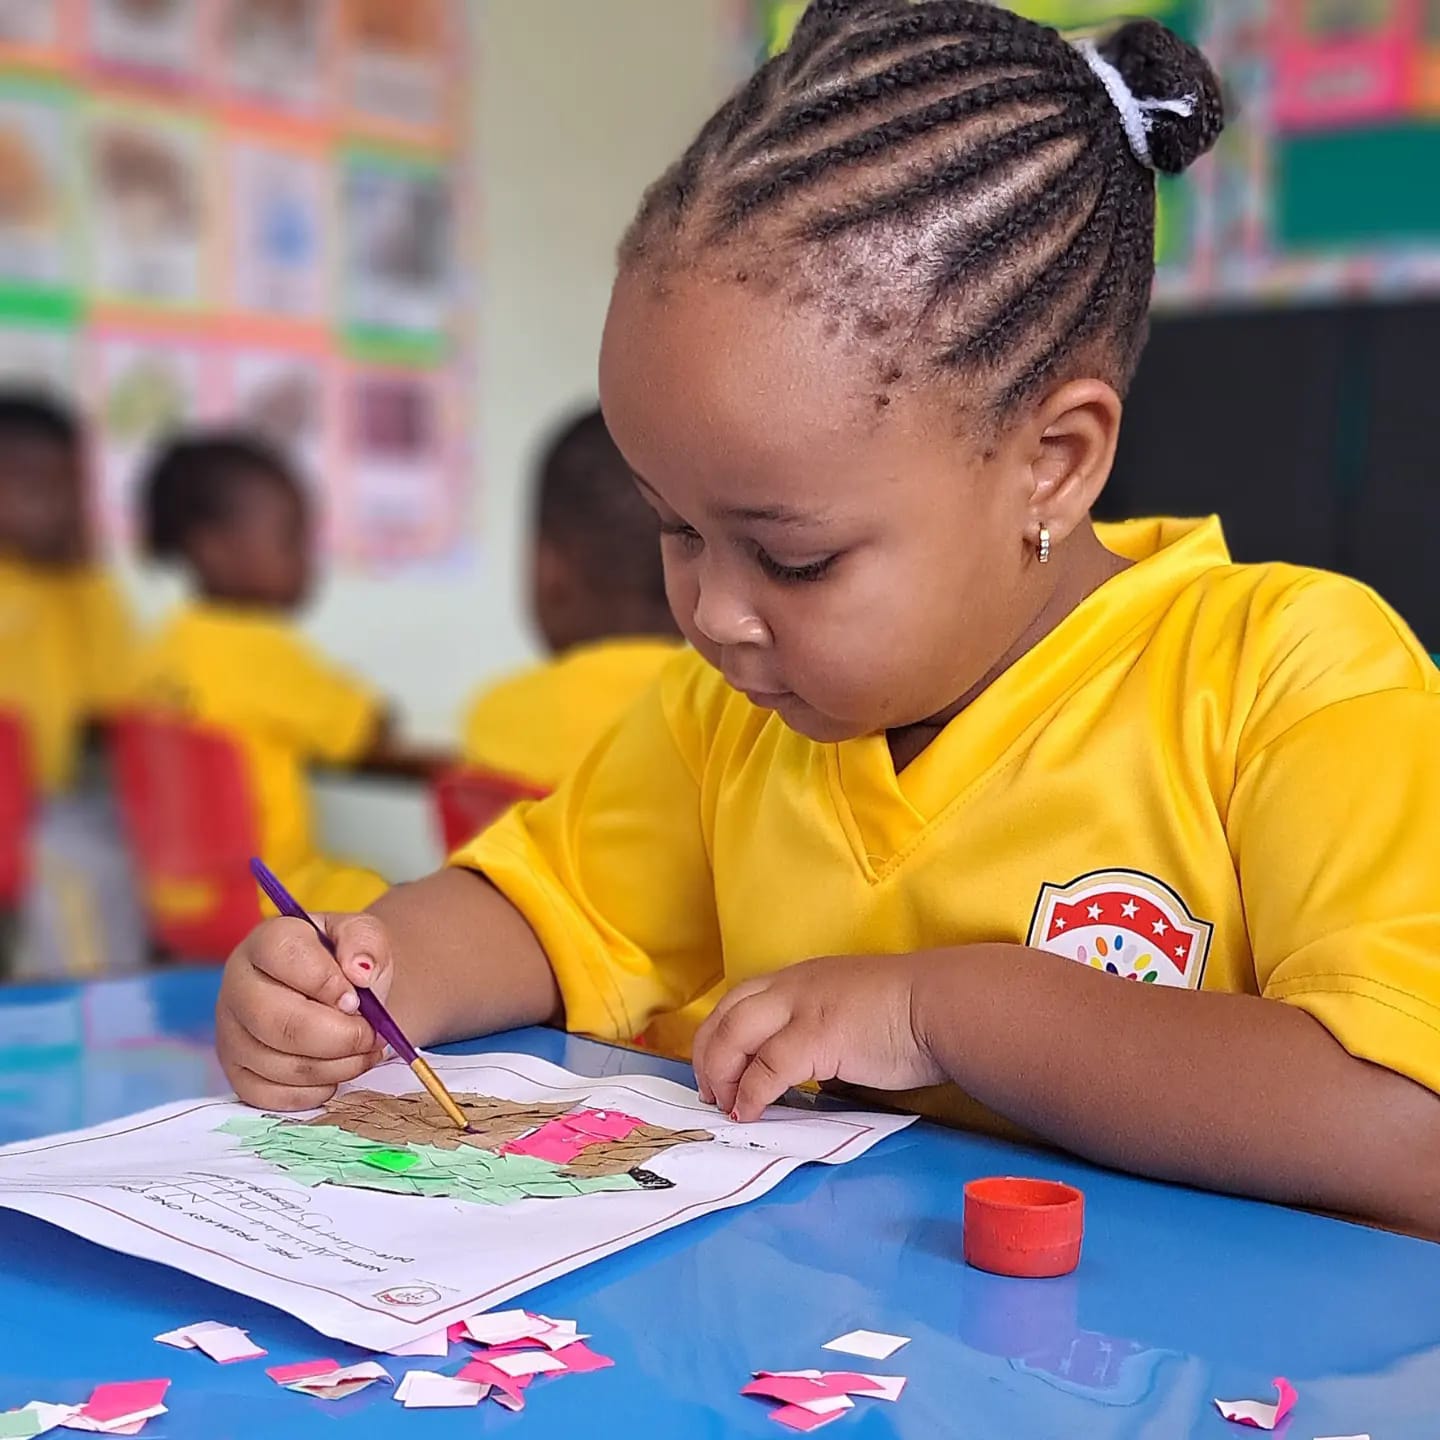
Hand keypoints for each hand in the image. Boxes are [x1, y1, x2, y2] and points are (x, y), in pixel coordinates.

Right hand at [216, 912, 394, 1110]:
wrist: (341, 994)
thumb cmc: (347, 963)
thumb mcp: (363, 936)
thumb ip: (365, 943)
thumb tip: (360, 972)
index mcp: (265, 942)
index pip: (285, 958)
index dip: (328, 983)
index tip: (357, 999)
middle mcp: (237, 986)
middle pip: (280, 1023)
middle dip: (340, 1037)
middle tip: (372, 1036)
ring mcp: (231, 1033)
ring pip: (281, 1065)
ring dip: (338, 1066)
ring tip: (364, 1051)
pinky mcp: (237, 1074)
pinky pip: (273, 1096)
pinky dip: (316, 1090)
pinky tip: (337, 1070)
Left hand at [691, 954, 947, 1121]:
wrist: (942, 1004)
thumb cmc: (909, 1013)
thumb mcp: (849, 1011)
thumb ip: (820, 1032)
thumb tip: (808, 1074)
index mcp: (800, 979)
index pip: (739, 1000)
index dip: (718, 1036)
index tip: (716, 1069)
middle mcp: (792, 986)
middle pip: (725, 1016)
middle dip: (708, 1056)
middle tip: (710, 1093)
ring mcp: (801, 1008)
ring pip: (734, 1035)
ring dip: (720, 1074)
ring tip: (724, 1105)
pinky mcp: (815, 1035)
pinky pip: (767, 1067)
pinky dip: (751, 1093)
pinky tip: (750, 1111)